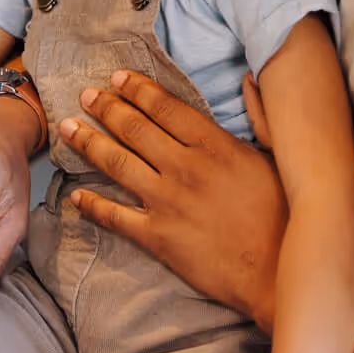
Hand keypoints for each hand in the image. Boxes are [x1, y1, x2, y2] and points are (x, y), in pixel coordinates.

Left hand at [59, 70, 286, 331]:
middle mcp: (185, 167)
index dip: (138, 89)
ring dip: (89, 143)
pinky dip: (93, 205)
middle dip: (106, 108)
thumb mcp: (278, 157)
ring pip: (118, 164)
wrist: (279, 275)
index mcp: (214, 145)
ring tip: (68, 128)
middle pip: (135, 129)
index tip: (117, 77)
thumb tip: (251, 79)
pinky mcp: (159, 237)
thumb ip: (261, 116)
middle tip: (85, 95)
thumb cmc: (285, 216)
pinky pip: (116, 216)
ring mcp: (168, 202)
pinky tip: (75, 196)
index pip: (166, 107)